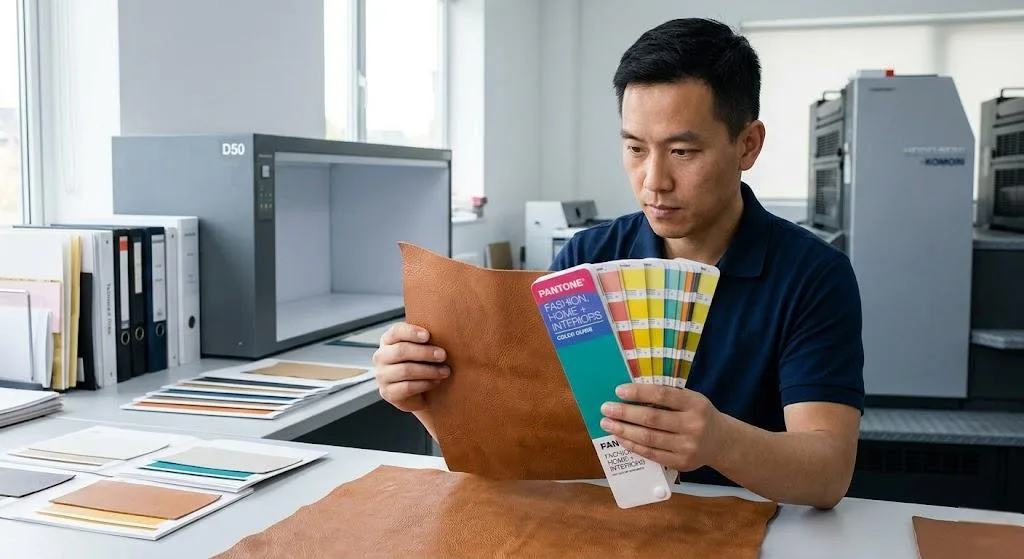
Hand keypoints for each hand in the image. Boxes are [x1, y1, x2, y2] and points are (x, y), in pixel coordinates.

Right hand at [371, 322, 449, 411]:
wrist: (416, 394)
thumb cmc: (420, 365)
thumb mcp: (420, 348)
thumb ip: (424, 339)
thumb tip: (443, 331)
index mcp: (388, 341)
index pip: (395, 332)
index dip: (411, 332)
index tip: (428, 336)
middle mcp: (380, 357)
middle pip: (401, 351)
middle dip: (425, 352)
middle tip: (443, 355)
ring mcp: (381, 376)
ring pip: (406, 370)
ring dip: (429, 370)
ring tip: (445, 371)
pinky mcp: (387, 393)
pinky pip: (408, 387)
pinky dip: (425, 384)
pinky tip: (436, 381)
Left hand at [599, 383, 724, 471]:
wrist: (721, 443)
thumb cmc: (699, 415)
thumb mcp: (692, 399)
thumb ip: (668, 396)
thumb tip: (631, 393)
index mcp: (695, 404)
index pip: (663, 395)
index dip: (639, 392)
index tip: (618, 391)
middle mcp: (693, 425)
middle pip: (652, 418)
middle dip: (625, 413)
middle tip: (606, 408)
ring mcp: (687, 447)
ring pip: (649, 438)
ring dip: (624, 430)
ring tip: (607, 423)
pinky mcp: (681, 462)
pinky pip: (651, 454)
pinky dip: (633, 445)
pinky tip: (621, 438)